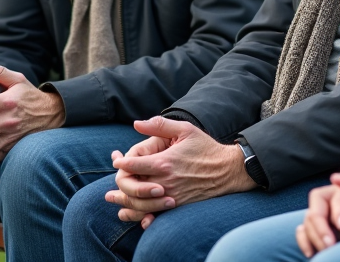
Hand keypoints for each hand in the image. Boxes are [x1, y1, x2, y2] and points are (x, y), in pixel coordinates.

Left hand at [105, 117, 254, 223]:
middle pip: (132, 187)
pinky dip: (140, 215)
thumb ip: (159, 125)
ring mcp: (171, 195)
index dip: (121, 163)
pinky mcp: (177, 205)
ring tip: (114, 201)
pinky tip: (133, 214)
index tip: (117, 160)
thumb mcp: (185, 130)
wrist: (228, 170)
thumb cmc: (206, 148)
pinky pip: (153, 214)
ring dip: (125, 203)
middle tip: (112, 186)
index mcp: (164, 162)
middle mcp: (165, 181)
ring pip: (140, 204)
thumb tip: (136, 123)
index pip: (132, 166)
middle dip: (119, 185)